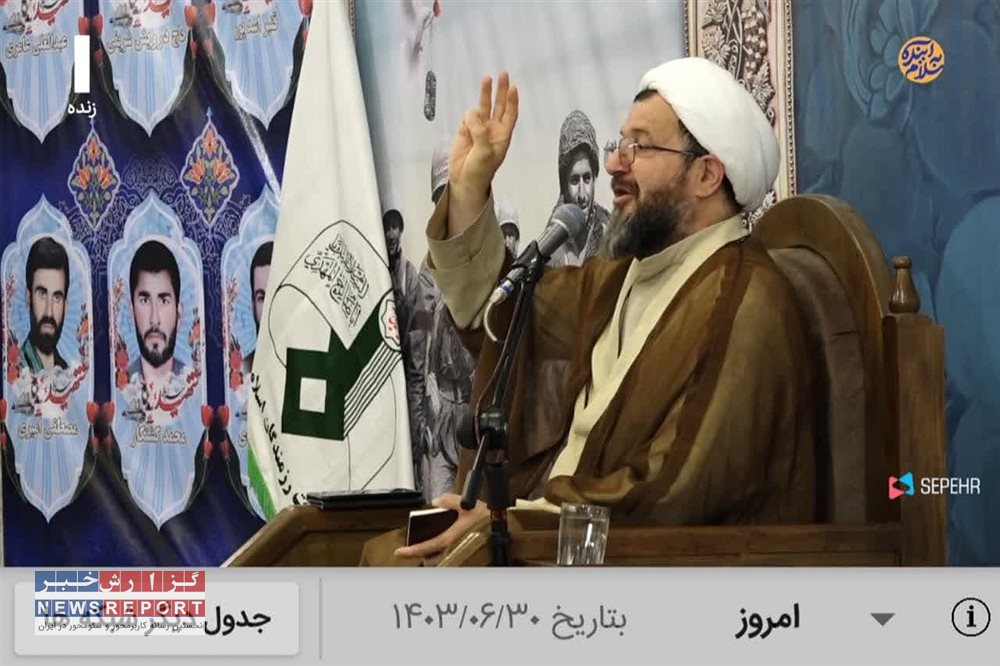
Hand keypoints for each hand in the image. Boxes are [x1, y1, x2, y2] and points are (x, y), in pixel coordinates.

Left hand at [394, 493, 488, 564]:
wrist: (504, 528)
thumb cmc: (488, 519)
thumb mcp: (468, 504)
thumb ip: (450, 501)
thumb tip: (436, 501)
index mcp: (451, 538)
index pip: (427, 547)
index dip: (411, 550)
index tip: (400, 552)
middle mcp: (454, 550)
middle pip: (431, 559)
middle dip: (423, 555)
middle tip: (416, 547)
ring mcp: (460, 555)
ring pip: (440, 562)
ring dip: (433, 556)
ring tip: (430, 548)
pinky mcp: (466, 558)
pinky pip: (450, 560)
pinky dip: (444, 556)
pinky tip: (446, 548)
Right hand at [446, 72, 518, 234]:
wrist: (464, 181)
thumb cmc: (480, 170)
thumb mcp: (485, 152)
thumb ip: (481, 132)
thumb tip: (473, 114)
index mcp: (502, 136)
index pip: (510, 114)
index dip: (512, 101)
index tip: (513, 87)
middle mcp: (492, 129)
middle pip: (499, 105)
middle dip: (501, 90)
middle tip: (503, 74)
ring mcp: (478, 129)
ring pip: (483, 107)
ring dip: (485, 94)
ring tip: (486, 79)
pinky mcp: (465, 131)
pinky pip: (467, 117)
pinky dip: (467, 118)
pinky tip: (466, 129)